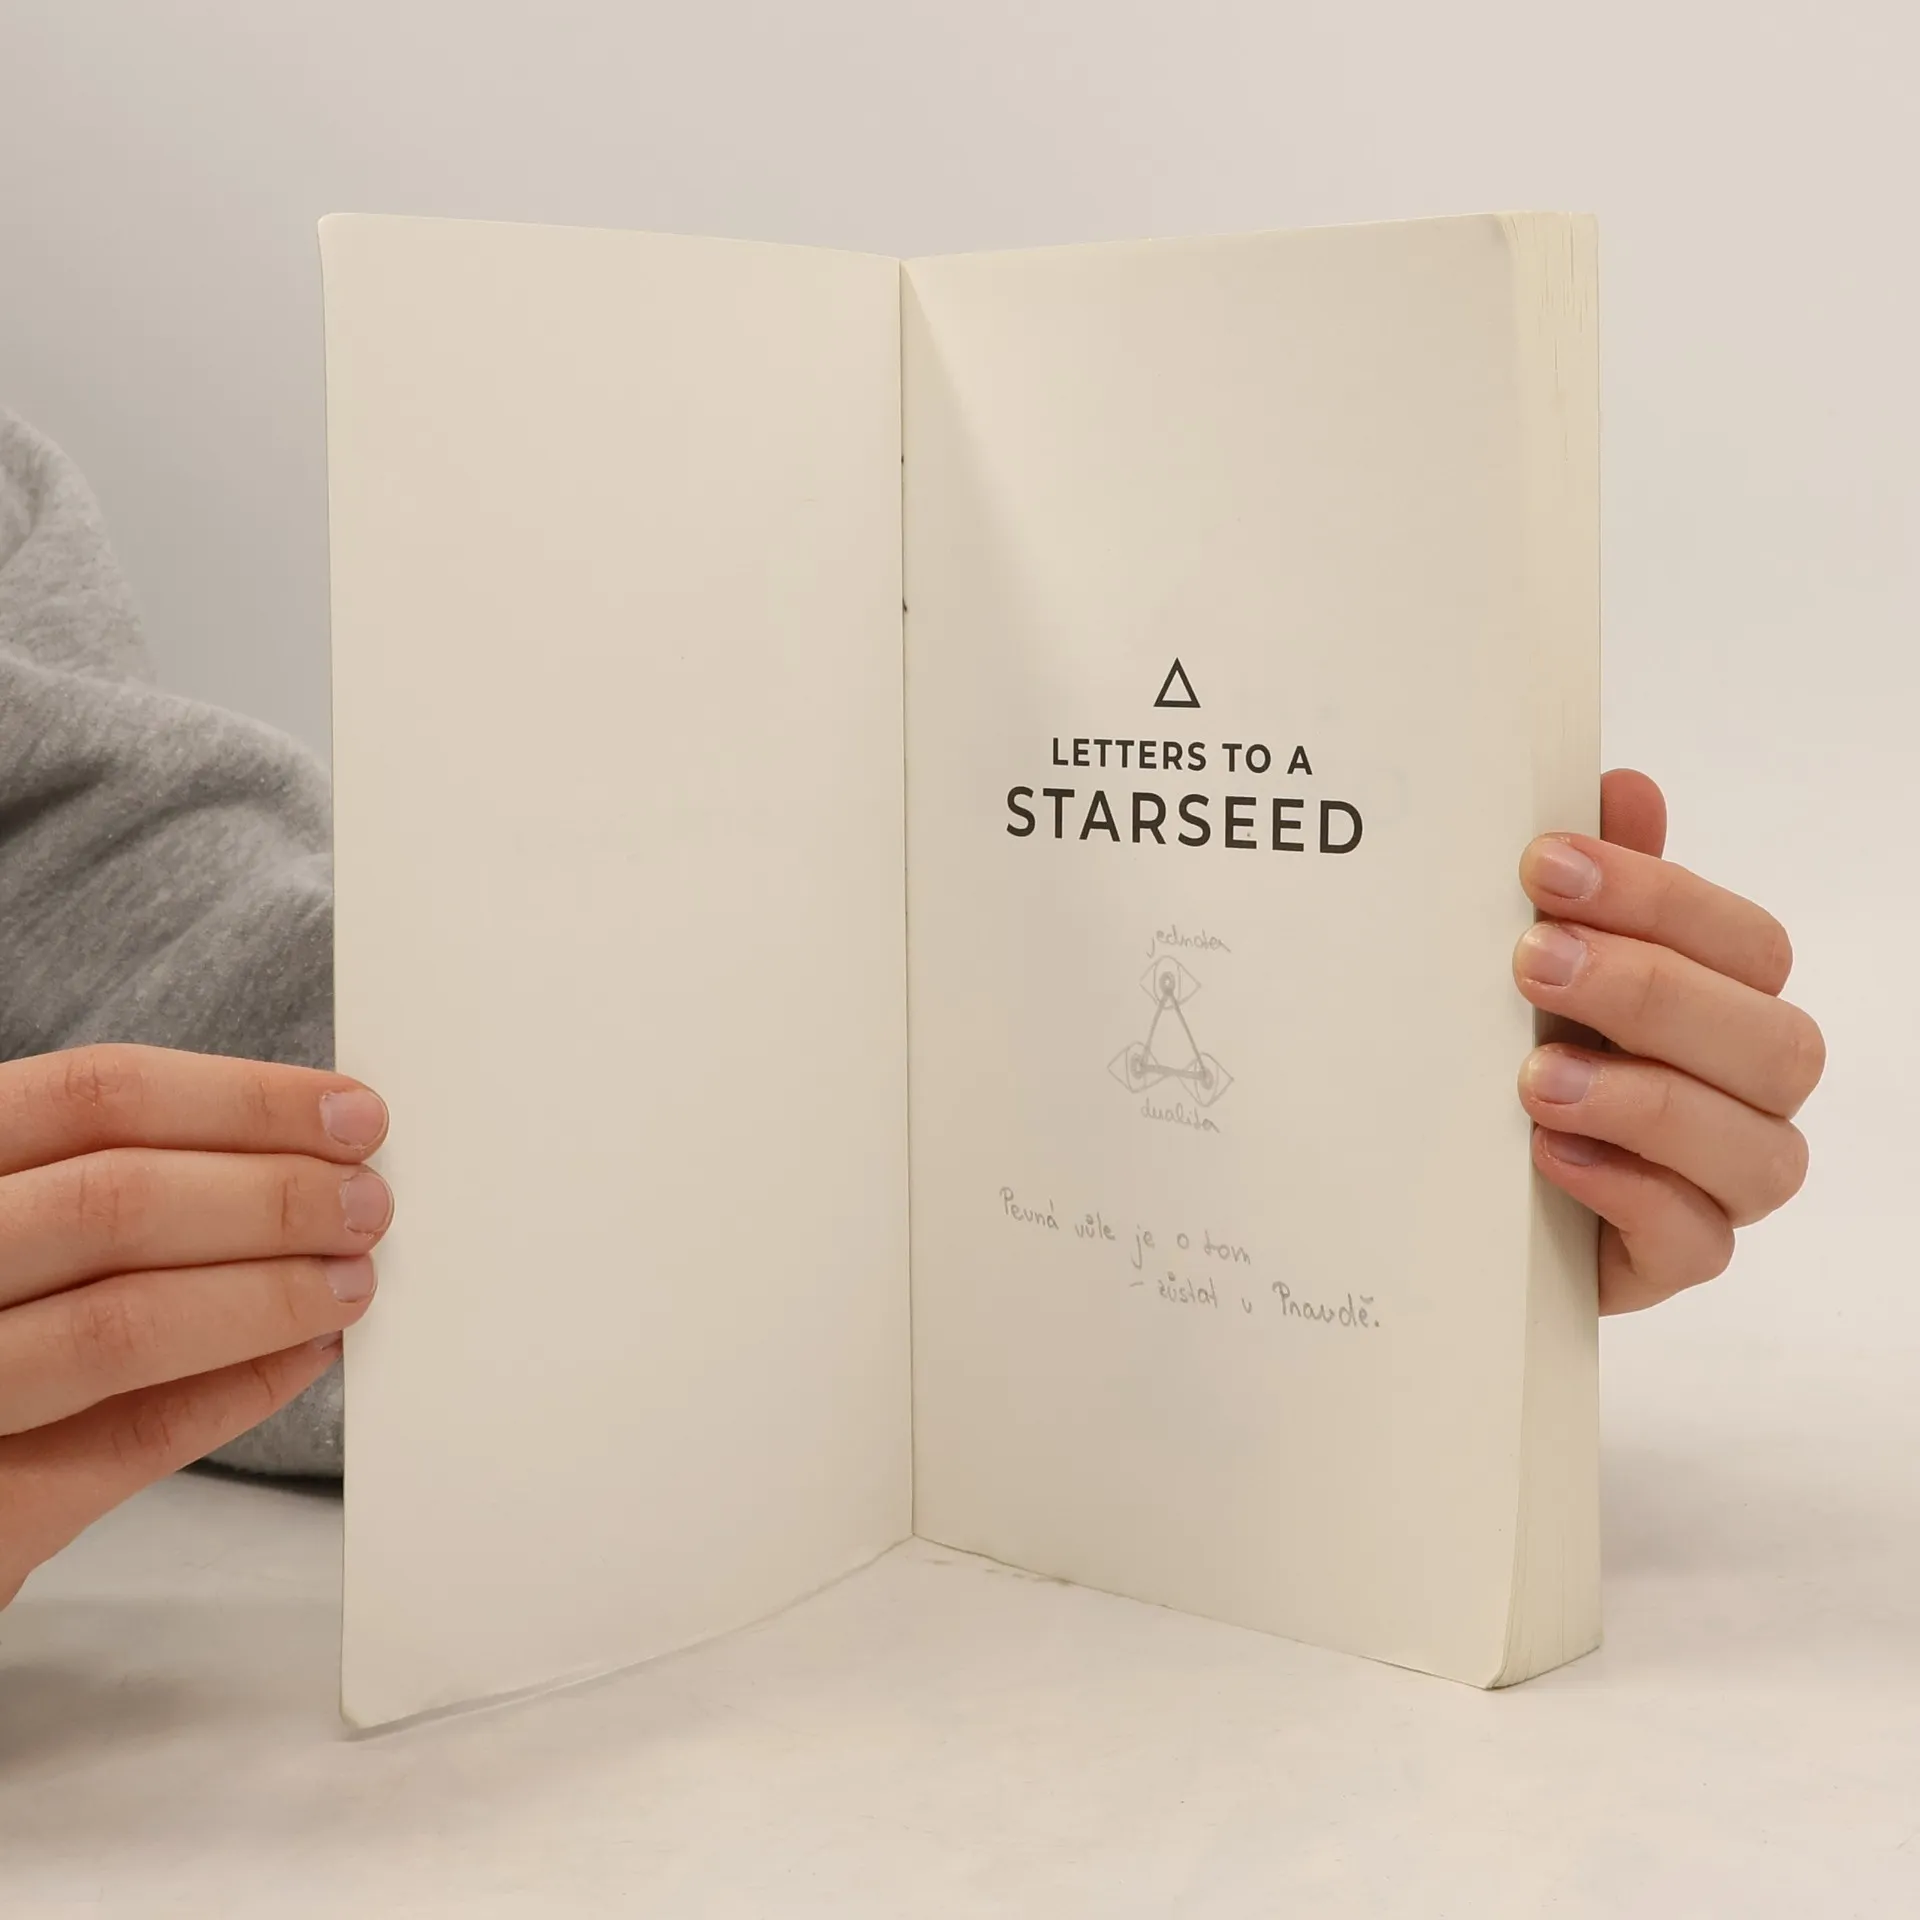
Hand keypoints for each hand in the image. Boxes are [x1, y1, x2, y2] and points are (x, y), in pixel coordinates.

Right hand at [0, 1044, 392, 1604]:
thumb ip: (91, 1197)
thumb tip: (288, 1163)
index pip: (92, 1094)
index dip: (243, 1098)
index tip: (350, 1110)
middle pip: (118, 1199)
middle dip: (274, 1197)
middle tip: (368, 1204)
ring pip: (120, 1321)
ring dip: (266, 1294)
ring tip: (347, 1282)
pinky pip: (121, 1439)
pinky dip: (231, 1391)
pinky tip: (299, 1358)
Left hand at [1513, 769, 1823, 1313]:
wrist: (1455, 1183)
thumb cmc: (1513, 1049)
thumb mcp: (1533, 963)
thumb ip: (1590, 887)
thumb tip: (1623, 787)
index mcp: (1726, 1002)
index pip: (1743, 942)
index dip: (1654, 897)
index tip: (1541, 864)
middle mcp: (1746, 1093)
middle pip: (1772, 1041)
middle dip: (1650, 992)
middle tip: (1530, 962)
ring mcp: (1720, 1184)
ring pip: (1759, 1151)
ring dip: (1644, 1103)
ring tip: (1534, 1079)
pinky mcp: (1672, 1261)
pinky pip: (1698, 1244)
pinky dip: (1630, 1196)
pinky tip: (1550, 1157)